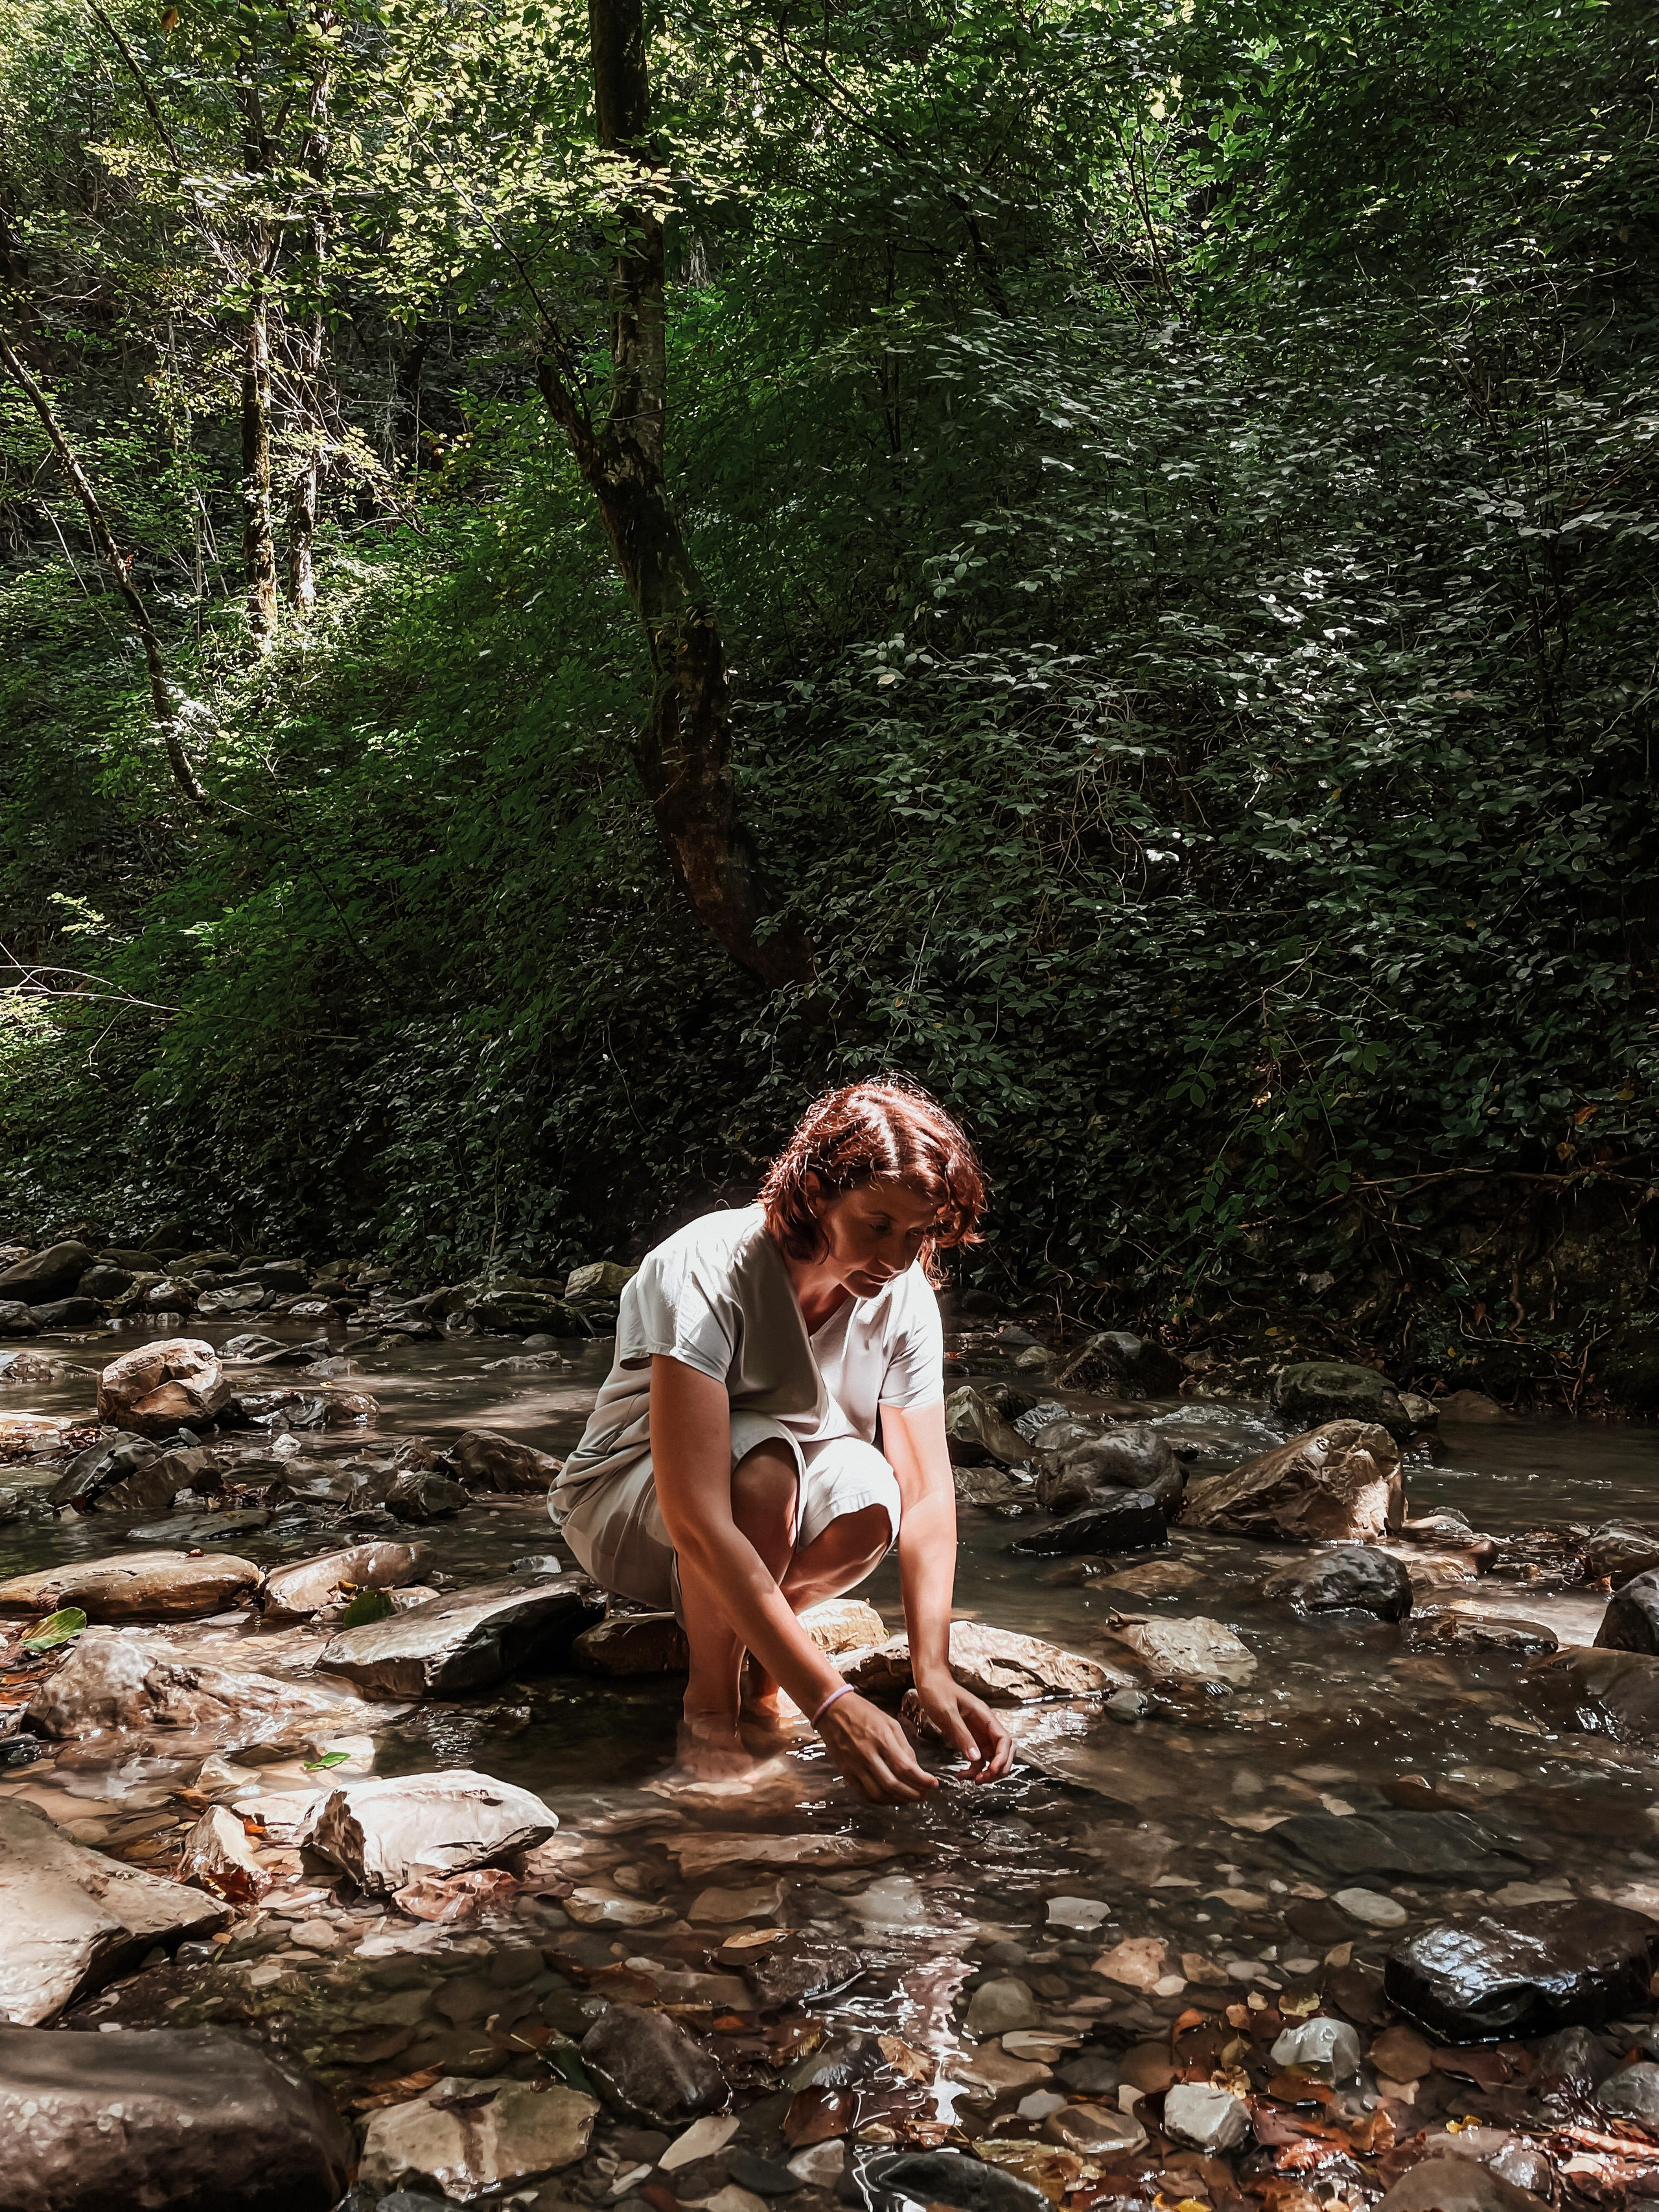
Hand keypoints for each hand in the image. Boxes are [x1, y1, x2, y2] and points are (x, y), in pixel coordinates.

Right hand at [818, 1692, 940, 1803]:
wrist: (832, 1709)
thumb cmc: (864, 1713)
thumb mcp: (890, 1722)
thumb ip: (904, 1747)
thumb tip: (916, 1769)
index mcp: (881, 1738)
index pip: (905, 1767)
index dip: (922, 1780)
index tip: (933, 1784)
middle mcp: (868, 1754)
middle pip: (893, 1784)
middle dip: (913, 1794)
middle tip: (925, 1795)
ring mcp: (855, 1765)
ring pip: (879, 1793)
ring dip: (898, 1800)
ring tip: (910, 1798)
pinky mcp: (846, 1772)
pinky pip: (865, 1793)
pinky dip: (881, 1800)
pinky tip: (891, 1798)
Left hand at [913, 1671, 1013, 1781]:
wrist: (929, 1682)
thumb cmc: (938, 1692)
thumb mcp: (948, 1713)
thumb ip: (962, 1735)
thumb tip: (976, 1758)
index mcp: (984, 1716)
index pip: (1004, 1739)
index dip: (1003, 1757)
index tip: (993, 1770)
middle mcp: (985, 1726)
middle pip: (1003, 1750)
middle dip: (998, 1768)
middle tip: (983, 1780)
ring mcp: (978, 1733)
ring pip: (992, 1757)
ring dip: (987, 1771)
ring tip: (973, 1781)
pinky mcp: (969, 1738)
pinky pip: (978, 1757)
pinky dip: (973, 1769)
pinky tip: (961, 1774)